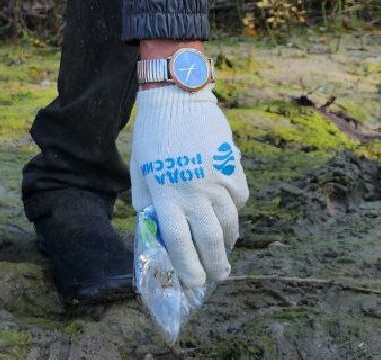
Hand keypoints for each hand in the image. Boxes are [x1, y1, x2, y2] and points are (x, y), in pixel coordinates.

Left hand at [129, 84, 246, 294]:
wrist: (176, 99)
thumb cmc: (153, 136)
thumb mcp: (140, 172)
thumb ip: (147, 203)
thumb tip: (156, 232)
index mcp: (165, 196)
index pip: (179, 244)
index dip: (189, 269)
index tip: (195, 282)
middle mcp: (192, 192)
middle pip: (211, 241)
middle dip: (216, 265)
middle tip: (218, 275)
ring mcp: (215, 180)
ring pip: (230, 223)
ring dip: (228, 240)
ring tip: (223, 247)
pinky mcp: (232, 167)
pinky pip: (240, 198)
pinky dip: (236, 208)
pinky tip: (228, 208)